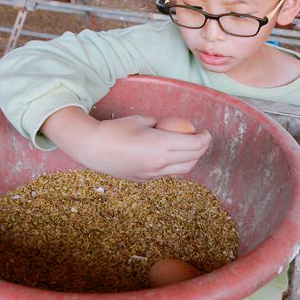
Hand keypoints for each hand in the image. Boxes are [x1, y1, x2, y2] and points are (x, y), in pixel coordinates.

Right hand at [41, 107, 210, 180]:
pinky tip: (172, 157)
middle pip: (193, 158)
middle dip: (202, 149)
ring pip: (183, 170)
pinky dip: (176, 165)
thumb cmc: (116, 129)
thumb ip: (159, 125)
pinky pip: (168, 174)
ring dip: (191, 159)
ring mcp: (153, 174)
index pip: (195, 144)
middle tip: (202, 139)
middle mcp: (161, 162)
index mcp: (161, 144)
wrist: (93, 149)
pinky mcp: (145, 179)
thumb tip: (172, 126)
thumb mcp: (141, 120)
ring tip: (190, 149)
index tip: (206, 132)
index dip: (205, 138)